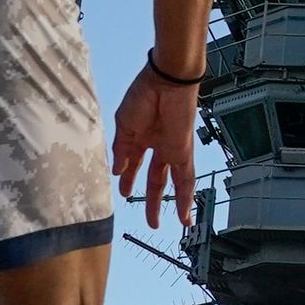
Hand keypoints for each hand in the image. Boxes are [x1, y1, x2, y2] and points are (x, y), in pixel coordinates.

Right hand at [112, 61, 199, 231]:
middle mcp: (158, 146)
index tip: (125, 192)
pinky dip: (186, 197)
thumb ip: (122, 149)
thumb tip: (118, 171)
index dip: (129, 179)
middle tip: (150, 219)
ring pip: (172, 183)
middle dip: (151, 199)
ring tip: (167, 223)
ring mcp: (172, 150)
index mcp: (141, 138)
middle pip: (156, 179)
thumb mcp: (124, 126)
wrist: (165, 81)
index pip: (135, 165)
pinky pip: (186, 179)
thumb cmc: (143, 96)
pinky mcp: (183, 152)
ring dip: (170, 204)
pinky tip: (185, 213)